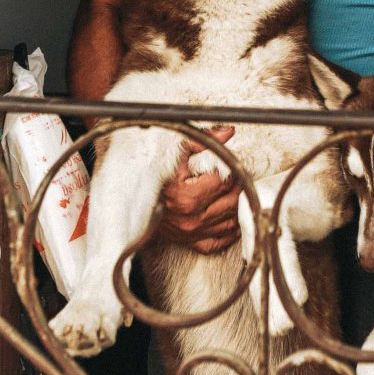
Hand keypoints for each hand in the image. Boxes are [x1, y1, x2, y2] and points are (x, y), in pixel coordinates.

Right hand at [158, 127, 241, 254]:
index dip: (232, 170)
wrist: (133, 197)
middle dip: (239, 187)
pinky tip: (234, 220)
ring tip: (239, 192)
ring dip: (239, 207)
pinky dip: (230, 232)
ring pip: (230, 222)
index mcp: (187, 197)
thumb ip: (204, 141)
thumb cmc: (157, 174)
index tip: (233, 164)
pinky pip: (218, 242)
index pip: (224, 182)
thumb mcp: (177, 152)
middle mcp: (190, 218)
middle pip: (231, 202)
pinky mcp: (190, 241)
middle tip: (240, 175)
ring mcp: (191, 233)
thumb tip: (228, 132)